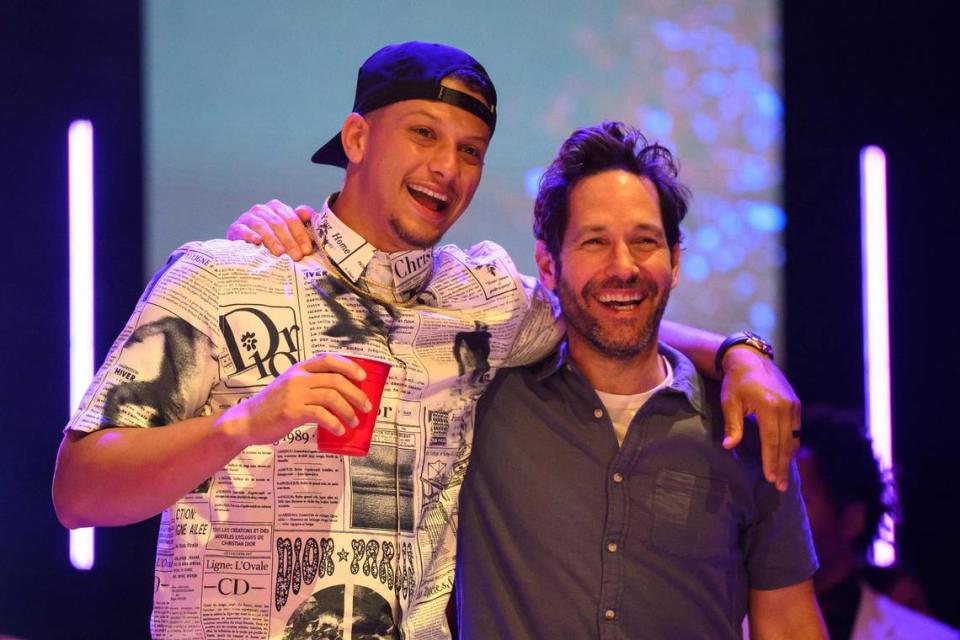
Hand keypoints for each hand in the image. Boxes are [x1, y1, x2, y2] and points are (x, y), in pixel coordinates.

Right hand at [216, 353, 371, 446]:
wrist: (247, 421)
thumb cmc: (273, 406)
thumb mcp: (290, 387)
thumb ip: (310, 384)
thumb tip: (342, 392)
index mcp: (299, 369)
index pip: (328, 359)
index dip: (349, 365)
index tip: (363, 377)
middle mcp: (298, 378)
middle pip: (336, 380)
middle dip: (356, 393)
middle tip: (367, 407)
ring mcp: (294, 394)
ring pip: (332, 397)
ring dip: (348, 411)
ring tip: (354, 421)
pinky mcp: (292, 411)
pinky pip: (321, 415)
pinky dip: (334, 423)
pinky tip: (340, 431)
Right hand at [226, 199, 314, 259]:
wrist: (244, 244)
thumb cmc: (271, 238)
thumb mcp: (287, 231)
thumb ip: (299, 222)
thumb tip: (309, 213)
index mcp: (277, 207)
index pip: (292, 219)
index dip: (301, 235)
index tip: (307, 250)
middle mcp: (262, 209)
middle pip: (278, 223)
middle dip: (289, 241)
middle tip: (296, 256)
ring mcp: (248, 217)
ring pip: (262, 226)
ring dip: (272, 240)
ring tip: (280, 253)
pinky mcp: (236, 227)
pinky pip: (243, 230)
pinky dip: (250, 235)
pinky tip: (257, 242)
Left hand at [719, 346, 800, 491]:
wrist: (750, 360)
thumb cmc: (736, 382)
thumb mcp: (729, 402)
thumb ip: (732, 425)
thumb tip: (728, 447)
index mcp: (769, 406)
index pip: (771, 440)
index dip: (771, 461)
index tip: (770, 478)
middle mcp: (785, 406)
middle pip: (786, 443)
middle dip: (782, 466)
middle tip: (780, 486)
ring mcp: (793, 405)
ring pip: (794, 438)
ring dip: (789, 459)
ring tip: (783, 477)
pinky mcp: (796, 404)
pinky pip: (796, 430)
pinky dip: (792, 445)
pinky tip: (786, 458)